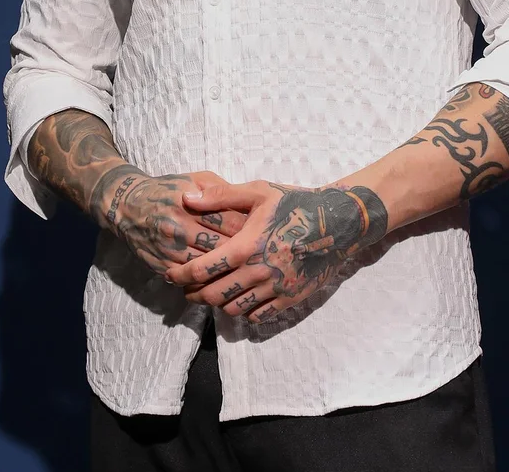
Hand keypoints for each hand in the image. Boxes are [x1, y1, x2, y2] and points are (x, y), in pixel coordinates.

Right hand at [96, 168, 248, 278]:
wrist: (128, 205)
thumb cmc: (169, 189)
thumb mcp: (194, 179)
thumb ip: (220, 188)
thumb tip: (246, 203)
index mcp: (190, 202)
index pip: (228, 220)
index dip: (250, 229)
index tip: (266, 234)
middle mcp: (178, 226)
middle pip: (220, 246)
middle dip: (243, 253)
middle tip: (263, 258)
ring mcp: (170, 249)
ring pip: (207, 267)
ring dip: (228, 272)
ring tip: (249, 273)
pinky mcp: (163, 265)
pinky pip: (190, 279)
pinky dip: (208, 282)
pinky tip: (224, 282)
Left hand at [164, 179, 388, 322]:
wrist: (338, 223)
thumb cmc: (296, 203)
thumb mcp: (258, 192)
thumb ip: (221, 195)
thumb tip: (187, 198)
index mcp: (246, 246)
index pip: (203, 269)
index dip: (182, 275)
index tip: (170, 275)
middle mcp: (257, 273)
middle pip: (215, 295)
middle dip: (195, 294)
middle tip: (187, 289)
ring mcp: (275, 289)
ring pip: (234, 309)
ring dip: (218, 304)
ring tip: (212, 294)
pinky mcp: (290, 299)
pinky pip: (259, 315)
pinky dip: (244, 312)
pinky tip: (241, 300)